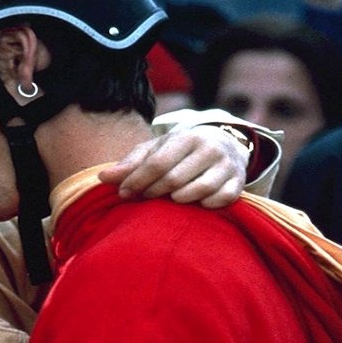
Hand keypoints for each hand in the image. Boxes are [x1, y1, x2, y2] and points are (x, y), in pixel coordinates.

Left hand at [100, 124, 246, 207]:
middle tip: (144, 198)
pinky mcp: (238, 184)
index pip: (158, 163)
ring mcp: (227, 167)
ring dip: (177, 201)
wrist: (227, 147)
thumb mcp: (158, 150)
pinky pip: (218, 201)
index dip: (138, 181)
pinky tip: (193, 204)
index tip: (124, 193)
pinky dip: (203, 206)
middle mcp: (211, 148)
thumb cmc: (182, 152)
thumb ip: (132, 163)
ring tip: (168, 200)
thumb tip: (103, 178)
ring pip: (197, 191)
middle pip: (174, 179)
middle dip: (154, 192)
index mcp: (188, 136)